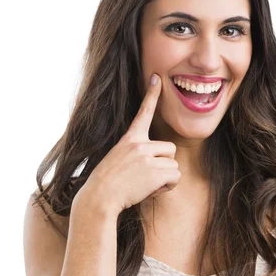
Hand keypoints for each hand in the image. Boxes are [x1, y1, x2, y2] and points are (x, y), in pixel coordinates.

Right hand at [75, 73, 180, 216]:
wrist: (99, 198)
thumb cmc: (107, 185)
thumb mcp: (119, 161)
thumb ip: (138, 156)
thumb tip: (160, 164)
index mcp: (129, 139)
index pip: (143, 113)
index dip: (152, 95)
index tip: (156, 78)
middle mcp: (139, 144)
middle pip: (170, 149)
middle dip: (164, 164)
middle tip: (146, 177)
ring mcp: (147, 156)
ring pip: (174, 166)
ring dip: (165, 178)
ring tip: (144, 185)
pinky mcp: (155, 171)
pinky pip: (175, 178)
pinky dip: (167, 187)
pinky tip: (149, 190)